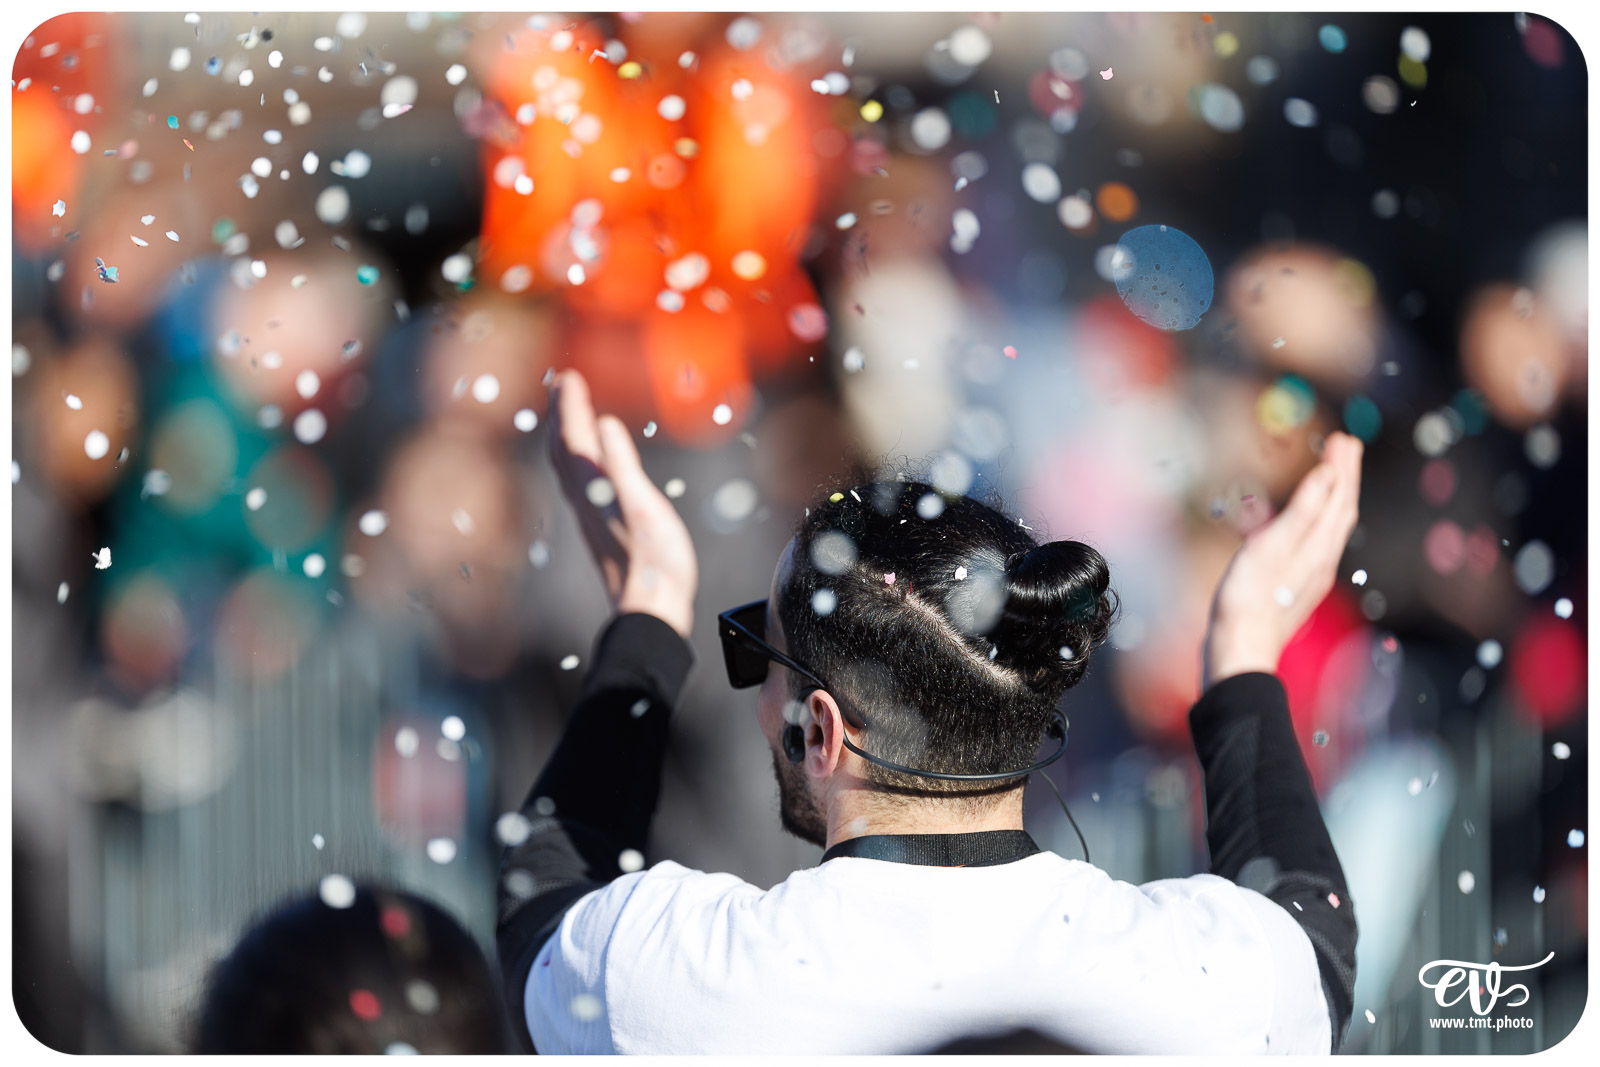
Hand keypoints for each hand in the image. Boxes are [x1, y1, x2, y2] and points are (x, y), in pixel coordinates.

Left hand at [548, 370, 698, 639]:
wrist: (650, 609)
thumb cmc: (654, 562)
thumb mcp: (644, 506)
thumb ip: (622, 464)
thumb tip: (606, 424)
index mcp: (594, 489)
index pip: (573, 437)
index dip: (570, 404)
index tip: (569, 375)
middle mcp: (584, 499)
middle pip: (562, 448)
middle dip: (560, 413)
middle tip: (561, 383)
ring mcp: (589, 513)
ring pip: (566, 465)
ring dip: (564, 433)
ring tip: (568, 412)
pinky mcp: (600, 525)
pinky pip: (578, 479)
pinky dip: (577, 457)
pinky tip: (590, 461)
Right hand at [1202, 433, 1362, 688]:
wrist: (1240, 650)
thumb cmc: (1249, 600)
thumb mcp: (1272, 547)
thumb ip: (1302, 510)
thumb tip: (1328, 474)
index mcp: (1320, 548)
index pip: (1339, 497)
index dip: (1343, 467)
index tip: (1344, 438)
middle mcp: (1323, 561)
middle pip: (1341, 510)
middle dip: (1345, 476)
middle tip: (1345, 446)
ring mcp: (1311, 575)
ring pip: (1332, 527)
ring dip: (1334, 496)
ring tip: (1333, 474)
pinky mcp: (1295, 585)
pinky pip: (1318, 541)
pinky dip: (1320, 518)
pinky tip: (1308, 521)